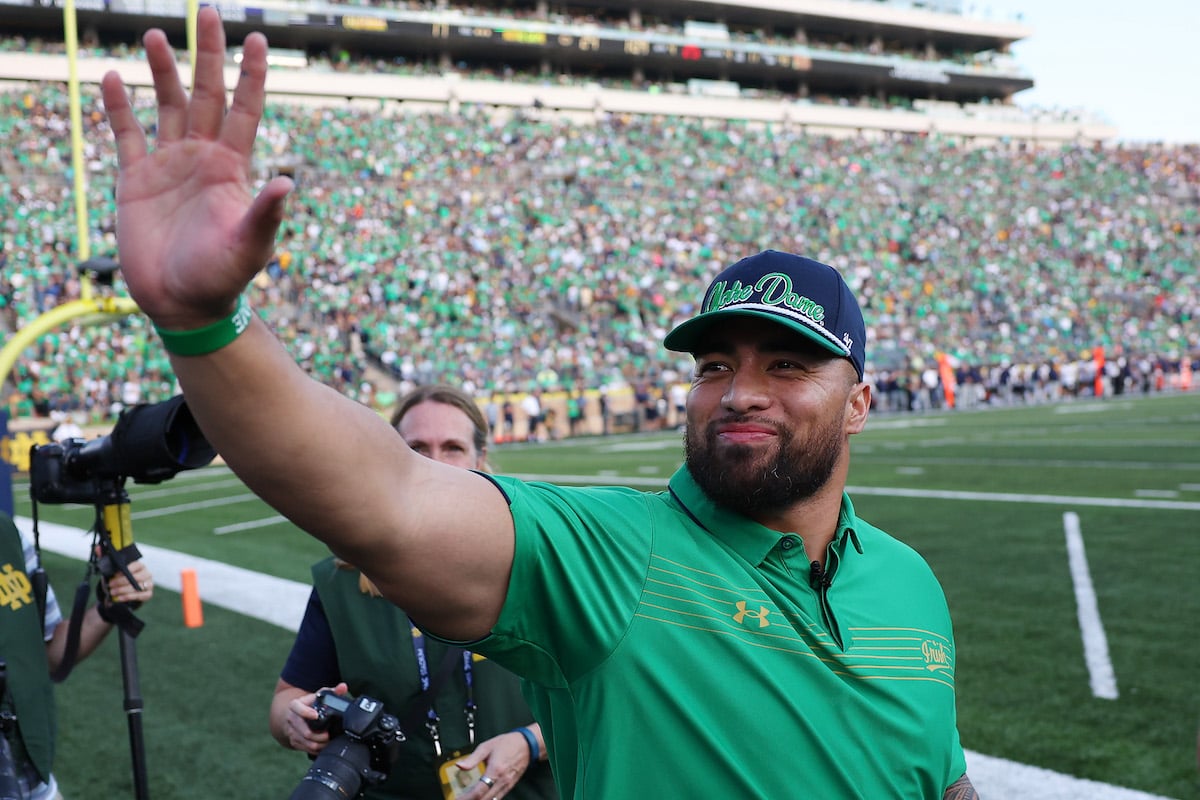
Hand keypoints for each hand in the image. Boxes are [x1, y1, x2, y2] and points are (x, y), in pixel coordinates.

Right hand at [99, 6, 292, 328]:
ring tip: (157, 36)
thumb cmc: (222, 278)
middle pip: (207, 94)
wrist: (182, 304)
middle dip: (209, 55)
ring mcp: (169, 165)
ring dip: (163, 71)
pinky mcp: (136, 180)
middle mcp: (203, 157)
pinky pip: (127, 134)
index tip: (258, 39)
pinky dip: (119, 107)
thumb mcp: (250, 246)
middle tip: (209, 12)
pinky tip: (113, 77)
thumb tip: (287, 181)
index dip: (252, 76)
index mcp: (233, 167)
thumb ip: (266, 214)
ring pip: (166, 105)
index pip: (246, 110)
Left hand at [106, 560, 154, 603]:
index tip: (115, 574)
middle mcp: (146, 574)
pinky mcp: (148, 594)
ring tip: (112, 592)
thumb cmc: (121, 578)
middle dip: (121, 582)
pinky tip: (119, 597)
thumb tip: (98, 548)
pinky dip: (128, 597)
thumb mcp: (114, 569)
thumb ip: (106, 558)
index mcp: (140, 566)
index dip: (126, 569)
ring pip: (137, 587)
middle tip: (110, 584)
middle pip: (136, 577)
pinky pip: (139, 596)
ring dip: (123, 590)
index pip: (136, 565)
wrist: (126, 590)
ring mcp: (149, 584)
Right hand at [281, 682, 347, 755]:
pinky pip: (304, 748)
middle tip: (329, 734)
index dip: (306, 712)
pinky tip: (323, 746)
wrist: (293, 715)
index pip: (298, 708)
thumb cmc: (309, 704)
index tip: (316, 715)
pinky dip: (315, 749)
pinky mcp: (294, 741)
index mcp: (295, 705)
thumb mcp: (318, 696)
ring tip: (328, 741)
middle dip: (318, 735)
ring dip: (318, 744)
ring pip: (305, 742)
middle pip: (304, 731)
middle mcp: (291, 718)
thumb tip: (343, 687)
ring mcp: (291, 731)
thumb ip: (332, 691)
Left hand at [453, 730, 531, 799]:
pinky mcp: (509, 787)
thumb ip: (472, 758)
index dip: (466, 798)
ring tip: (469, 798)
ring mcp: (507, 785)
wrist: (526, 745)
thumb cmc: (507, 744)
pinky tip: (481, 797)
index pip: (479, 791)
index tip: (458, 799)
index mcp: (495, 770)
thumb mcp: (486, 747)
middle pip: (485, 799)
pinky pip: (497, 798)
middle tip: (461, 799)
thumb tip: (459, 766)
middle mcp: (502, 781)